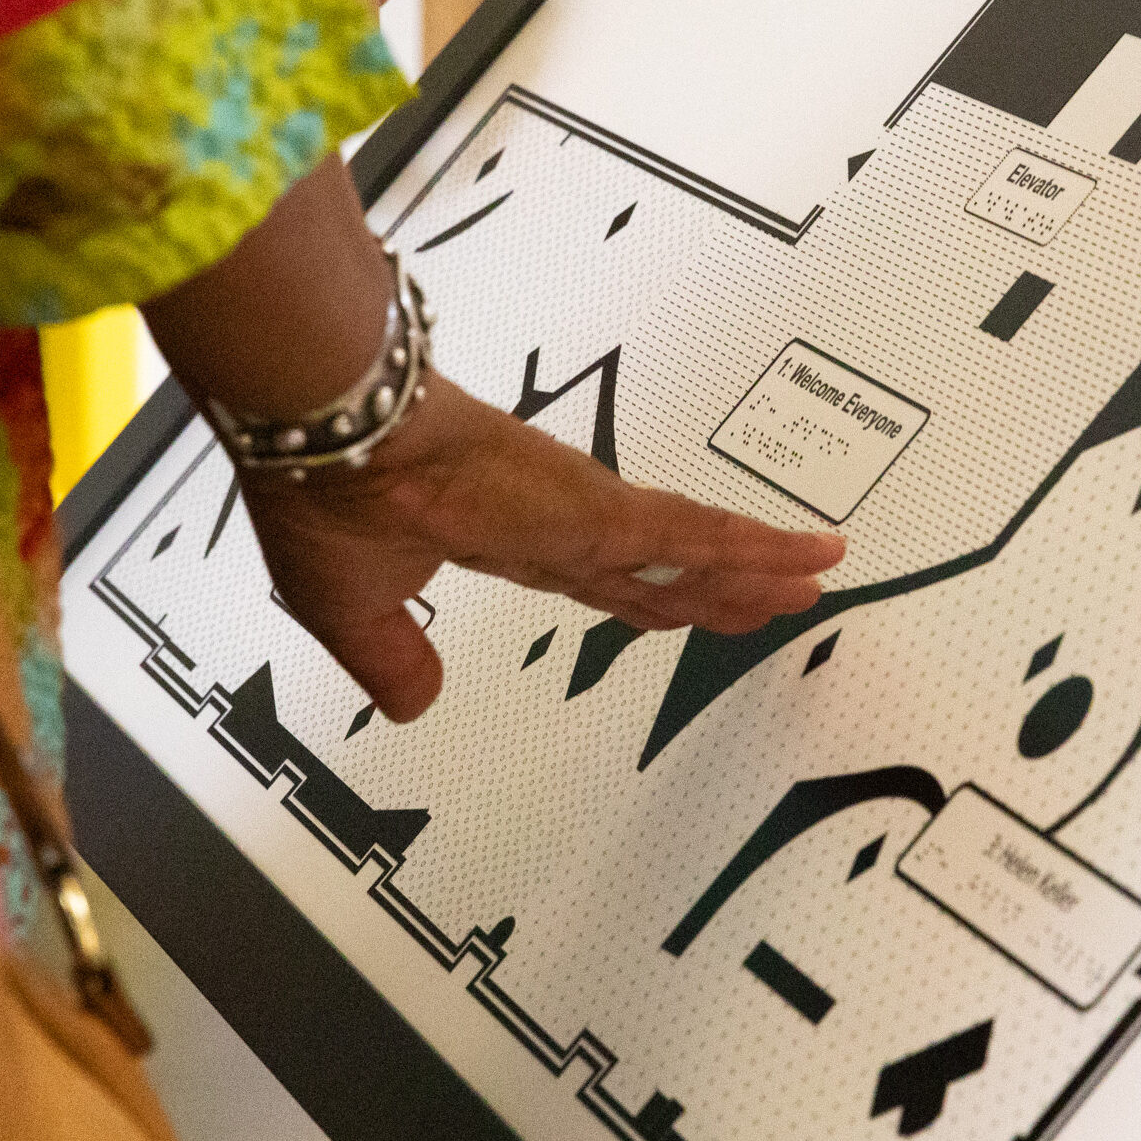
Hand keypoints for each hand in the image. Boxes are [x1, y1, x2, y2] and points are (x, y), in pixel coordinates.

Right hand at [240, 372, 845, 722]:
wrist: (331, 436)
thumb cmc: (326, 500)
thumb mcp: (348, 607)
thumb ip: (390, 656)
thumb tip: (419, 703)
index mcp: (504, 543)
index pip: (597, 580)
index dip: (649, 598)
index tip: (691, 610)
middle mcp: (557, 527)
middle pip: (661, 570)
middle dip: (721, 588)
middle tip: (782, 596)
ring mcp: (585, 514)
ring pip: (693, 554)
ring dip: (757, 570)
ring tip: (814, 577)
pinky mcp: (601, 510)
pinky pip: (699, 539)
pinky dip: (761, 549)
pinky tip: (812, 556)